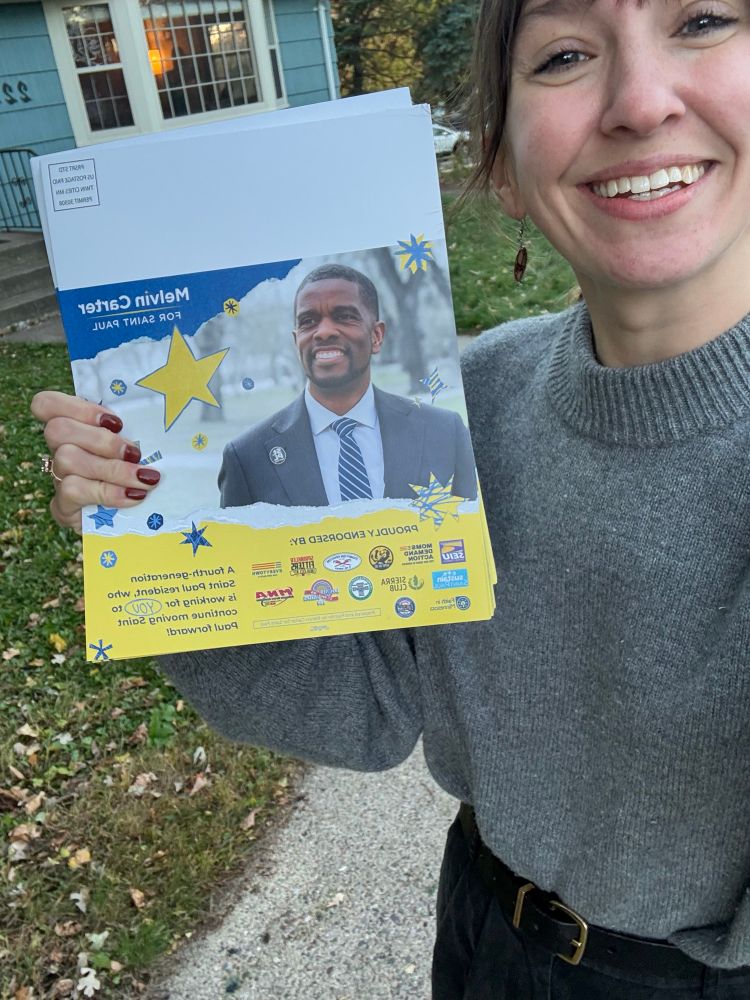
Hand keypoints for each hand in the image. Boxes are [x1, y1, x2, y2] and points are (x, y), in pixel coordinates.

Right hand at [31, 390, 160, 532]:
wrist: (131, 517)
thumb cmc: (136, 471)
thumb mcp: (135, 444)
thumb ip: (134, 428)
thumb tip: (159, 416)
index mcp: (75, 426)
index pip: (47, 404)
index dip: (77, 407)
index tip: (115, 422)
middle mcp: (59, 448)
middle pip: (57, 429)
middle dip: (102, 440)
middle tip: (135, 453)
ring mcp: (58, 477)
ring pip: (67, 459)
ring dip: (112, 468)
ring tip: (143, 478)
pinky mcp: (62, 505)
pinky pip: (74, 490)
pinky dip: (109, 492)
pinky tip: (134, 495)